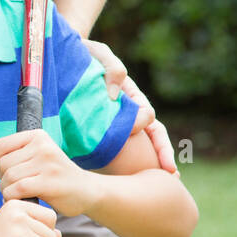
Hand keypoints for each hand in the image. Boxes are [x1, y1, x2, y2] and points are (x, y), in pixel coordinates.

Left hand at [0, 128, 97, 217]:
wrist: (87, 191)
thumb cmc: (56, 177)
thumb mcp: (40, 156)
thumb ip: (19, 154)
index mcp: (38, 136)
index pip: (1, 145)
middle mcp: (43, 146)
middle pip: (3, 163)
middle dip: (2, 180)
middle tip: (12, 189)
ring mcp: (47, 163)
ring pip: (9, 177)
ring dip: (6, 191)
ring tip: (17, 196)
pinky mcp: (49, 181)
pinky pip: (17, 189)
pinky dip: (12, 198)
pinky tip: (21, 201)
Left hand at [83, 38, 176, 173]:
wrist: (65, 59)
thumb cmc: (86, 54)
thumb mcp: (99, 54)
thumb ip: (112, 68)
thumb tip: (115, 95)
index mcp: (130, 96)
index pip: (146, 114)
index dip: (143, 124)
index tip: (136, 130)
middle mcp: (130, 112)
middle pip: (154, 134)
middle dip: (164, 152)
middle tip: (171, 173)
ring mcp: (120, 124)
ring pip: (144, 145)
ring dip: (154, 163)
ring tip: (163, 183)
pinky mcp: (105, 133)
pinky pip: (121, 151)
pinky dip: (131, 166)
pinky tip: (131, 183)